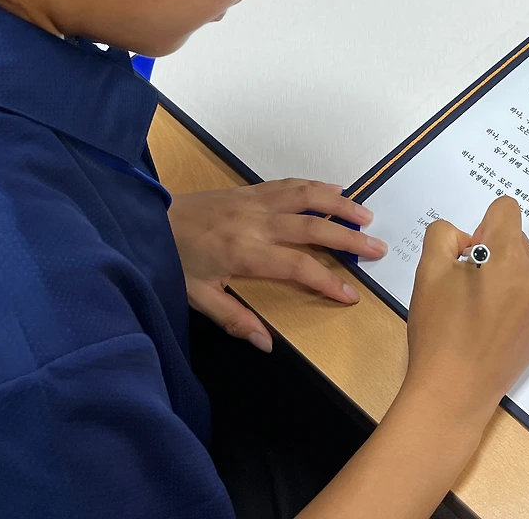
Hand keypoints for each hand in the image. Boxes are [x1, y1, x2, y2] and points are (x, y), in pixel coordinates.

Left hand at [167, 179, 386, 351]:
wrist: (149, 218)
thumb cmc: (173, 259)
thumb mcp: (197, 296)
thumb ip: (234, 318)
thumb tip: (266, 344)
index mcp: (245, 252)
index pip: (298, 267)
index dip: (327, 281)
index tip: (351, 294)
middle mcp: (257, 222)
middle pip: (313, 227)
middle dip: (349, 238)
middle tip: (378, 248)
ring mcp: (255, 201)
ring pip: (306, 197)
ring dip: (340, 205)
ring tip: (367, 215)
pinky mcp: (250, 189)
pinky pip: (289, 184)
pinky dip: (315, 186)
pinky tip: (334, 190)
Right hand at [401, 195, 528, 424]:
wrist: (454, 392)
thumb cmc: (439, 330)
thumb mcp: (429, 270)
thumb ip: (444, 234)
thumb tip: (468, 241)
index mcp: (509, 257)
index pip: (506, 209)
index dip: (481, 224)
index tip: (466, 255)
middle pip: (516, 240)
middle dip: (491, 251)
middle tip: (464, 286)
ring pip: (524, 268)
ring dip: (503, 276)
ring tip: (476, 310)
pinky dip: (514, 301)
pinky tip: (491, 327)